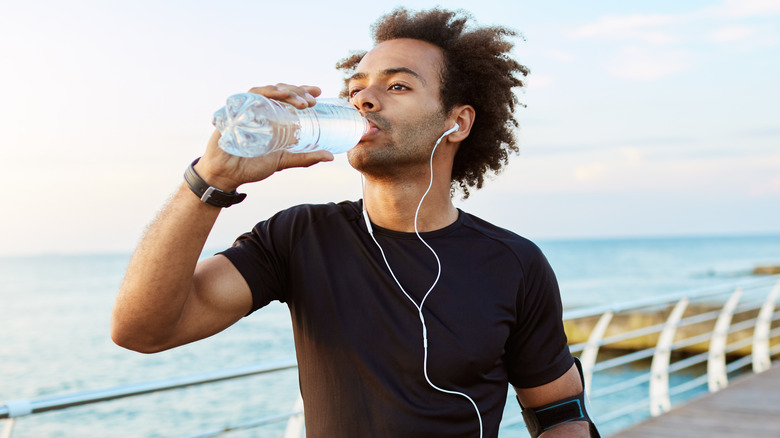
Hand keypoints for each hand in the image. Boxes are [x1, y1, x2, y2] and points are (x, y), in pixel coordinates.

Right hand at [195, 84, 334, 190]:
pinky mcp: (234, 111)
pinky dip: (264, 93)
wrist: (226, 175)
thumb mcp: (283, 160)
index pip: (287, 97)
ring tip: (301, 103)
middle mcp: (258, 109)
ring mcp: (246, 108)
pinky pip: (248, 96)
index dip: (302, 91)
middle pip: (279, 91)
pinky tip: (277, 95)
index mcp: (270, 116)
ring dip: (285, 92)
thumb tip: (330, 156)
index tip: (318, 93)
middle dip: (297, 92)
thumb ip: (304, 157)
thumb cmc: (251, 166)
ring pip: (266, 90)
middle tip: (312, 101)